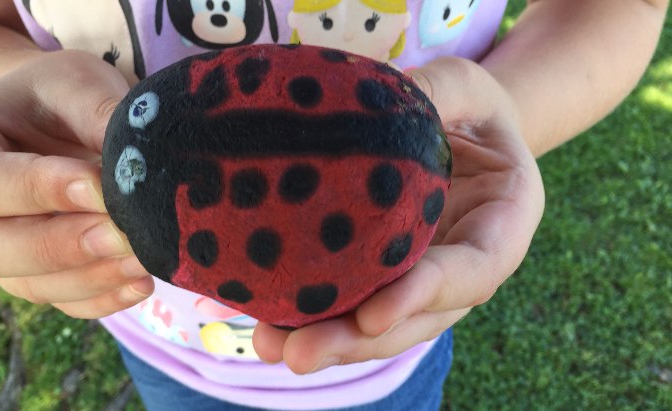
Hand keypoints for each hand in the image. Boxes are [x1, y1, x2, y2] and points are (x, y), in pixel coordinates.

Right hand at [0, 50, 154, 317]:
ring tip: (144, 258)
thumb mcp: (76, 83)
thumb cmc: (61, 96)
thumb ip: (98, 115)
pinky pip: (63, 301)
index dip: (36, 190)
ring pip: (29, 284)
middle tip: (122, 234)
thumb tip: (136, 168)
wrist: (62, 121)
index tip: (97, 184)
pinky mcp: (40, 277)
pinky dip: (104, 298)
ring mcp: (0, 251)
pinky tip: (141, 283)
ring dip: (90, 276)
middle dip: (61, 245)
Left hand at [252, 57, 544, 372]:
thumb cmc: (470, 106)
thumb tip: (387, 96)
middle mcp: (466, 263)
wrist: (463, 132)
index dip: (424, 296)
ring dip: (330, 342)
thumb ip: (440, 92)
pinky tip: (267, 322)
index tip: (372, 314)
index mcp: (504, 222)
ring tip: (271, 346)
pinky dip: (316, 317)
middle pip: (420, 317)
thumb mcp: (465, 84)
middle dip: (359, 340)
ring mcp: (427, 276)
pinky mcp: (391, 275)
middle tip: (297, 354)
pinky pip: (358, 304)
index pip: (473, 271)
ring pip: (384, 325)